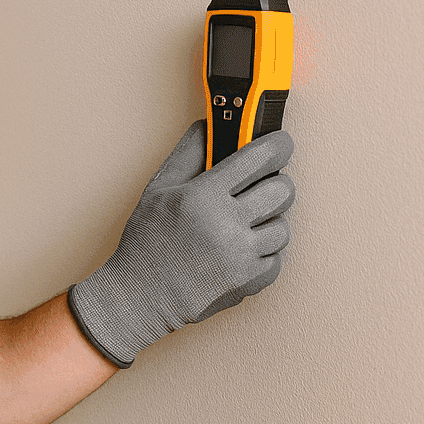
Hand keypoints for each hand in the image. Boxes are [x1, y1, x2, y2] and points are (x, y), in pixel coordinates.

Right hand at [67, 121, 294, 367]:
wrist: (140, 297)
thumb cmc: (146, 242)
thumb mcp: (158, 189)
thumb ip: (187, 153)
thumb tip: (208, 126)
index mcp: (204, 197)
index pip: (258, 159)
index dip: (277, 145)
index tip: (281, 143)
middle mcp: (228, 226)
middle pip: (281, 190)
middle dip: (275, 182)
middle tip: (261, 185)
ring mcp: (242, 257)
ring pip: (283, 226)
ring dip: (269, 219)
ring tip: (247, 222)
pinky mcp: (250, 282)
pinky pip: (277, 257)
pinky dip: (264, 250)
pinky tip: (242, 247)